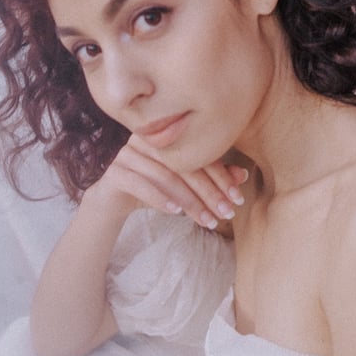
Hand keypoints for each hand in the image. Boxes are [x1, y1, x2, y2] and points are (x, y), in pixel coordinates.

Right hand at [86, 135, 248, 230]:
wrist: (113, 199)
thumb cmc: (154, 187)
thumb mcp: (183, 184)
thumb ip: (210, 176)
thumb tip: (242, 175)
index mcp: (166, 134)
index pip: (199, 153)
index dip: (222, 176)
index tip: (238, 198)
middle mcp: (146, 138)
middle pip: (184, 165)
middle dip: (209, 192)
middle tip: (227, 213)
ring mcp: (127, 153)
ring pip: (166, 177)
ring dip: (190, 202)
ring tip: (207, 220)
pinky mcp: (114, 172)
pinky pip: (141, 184)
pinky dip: (161, 199)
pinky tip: (177, 213)